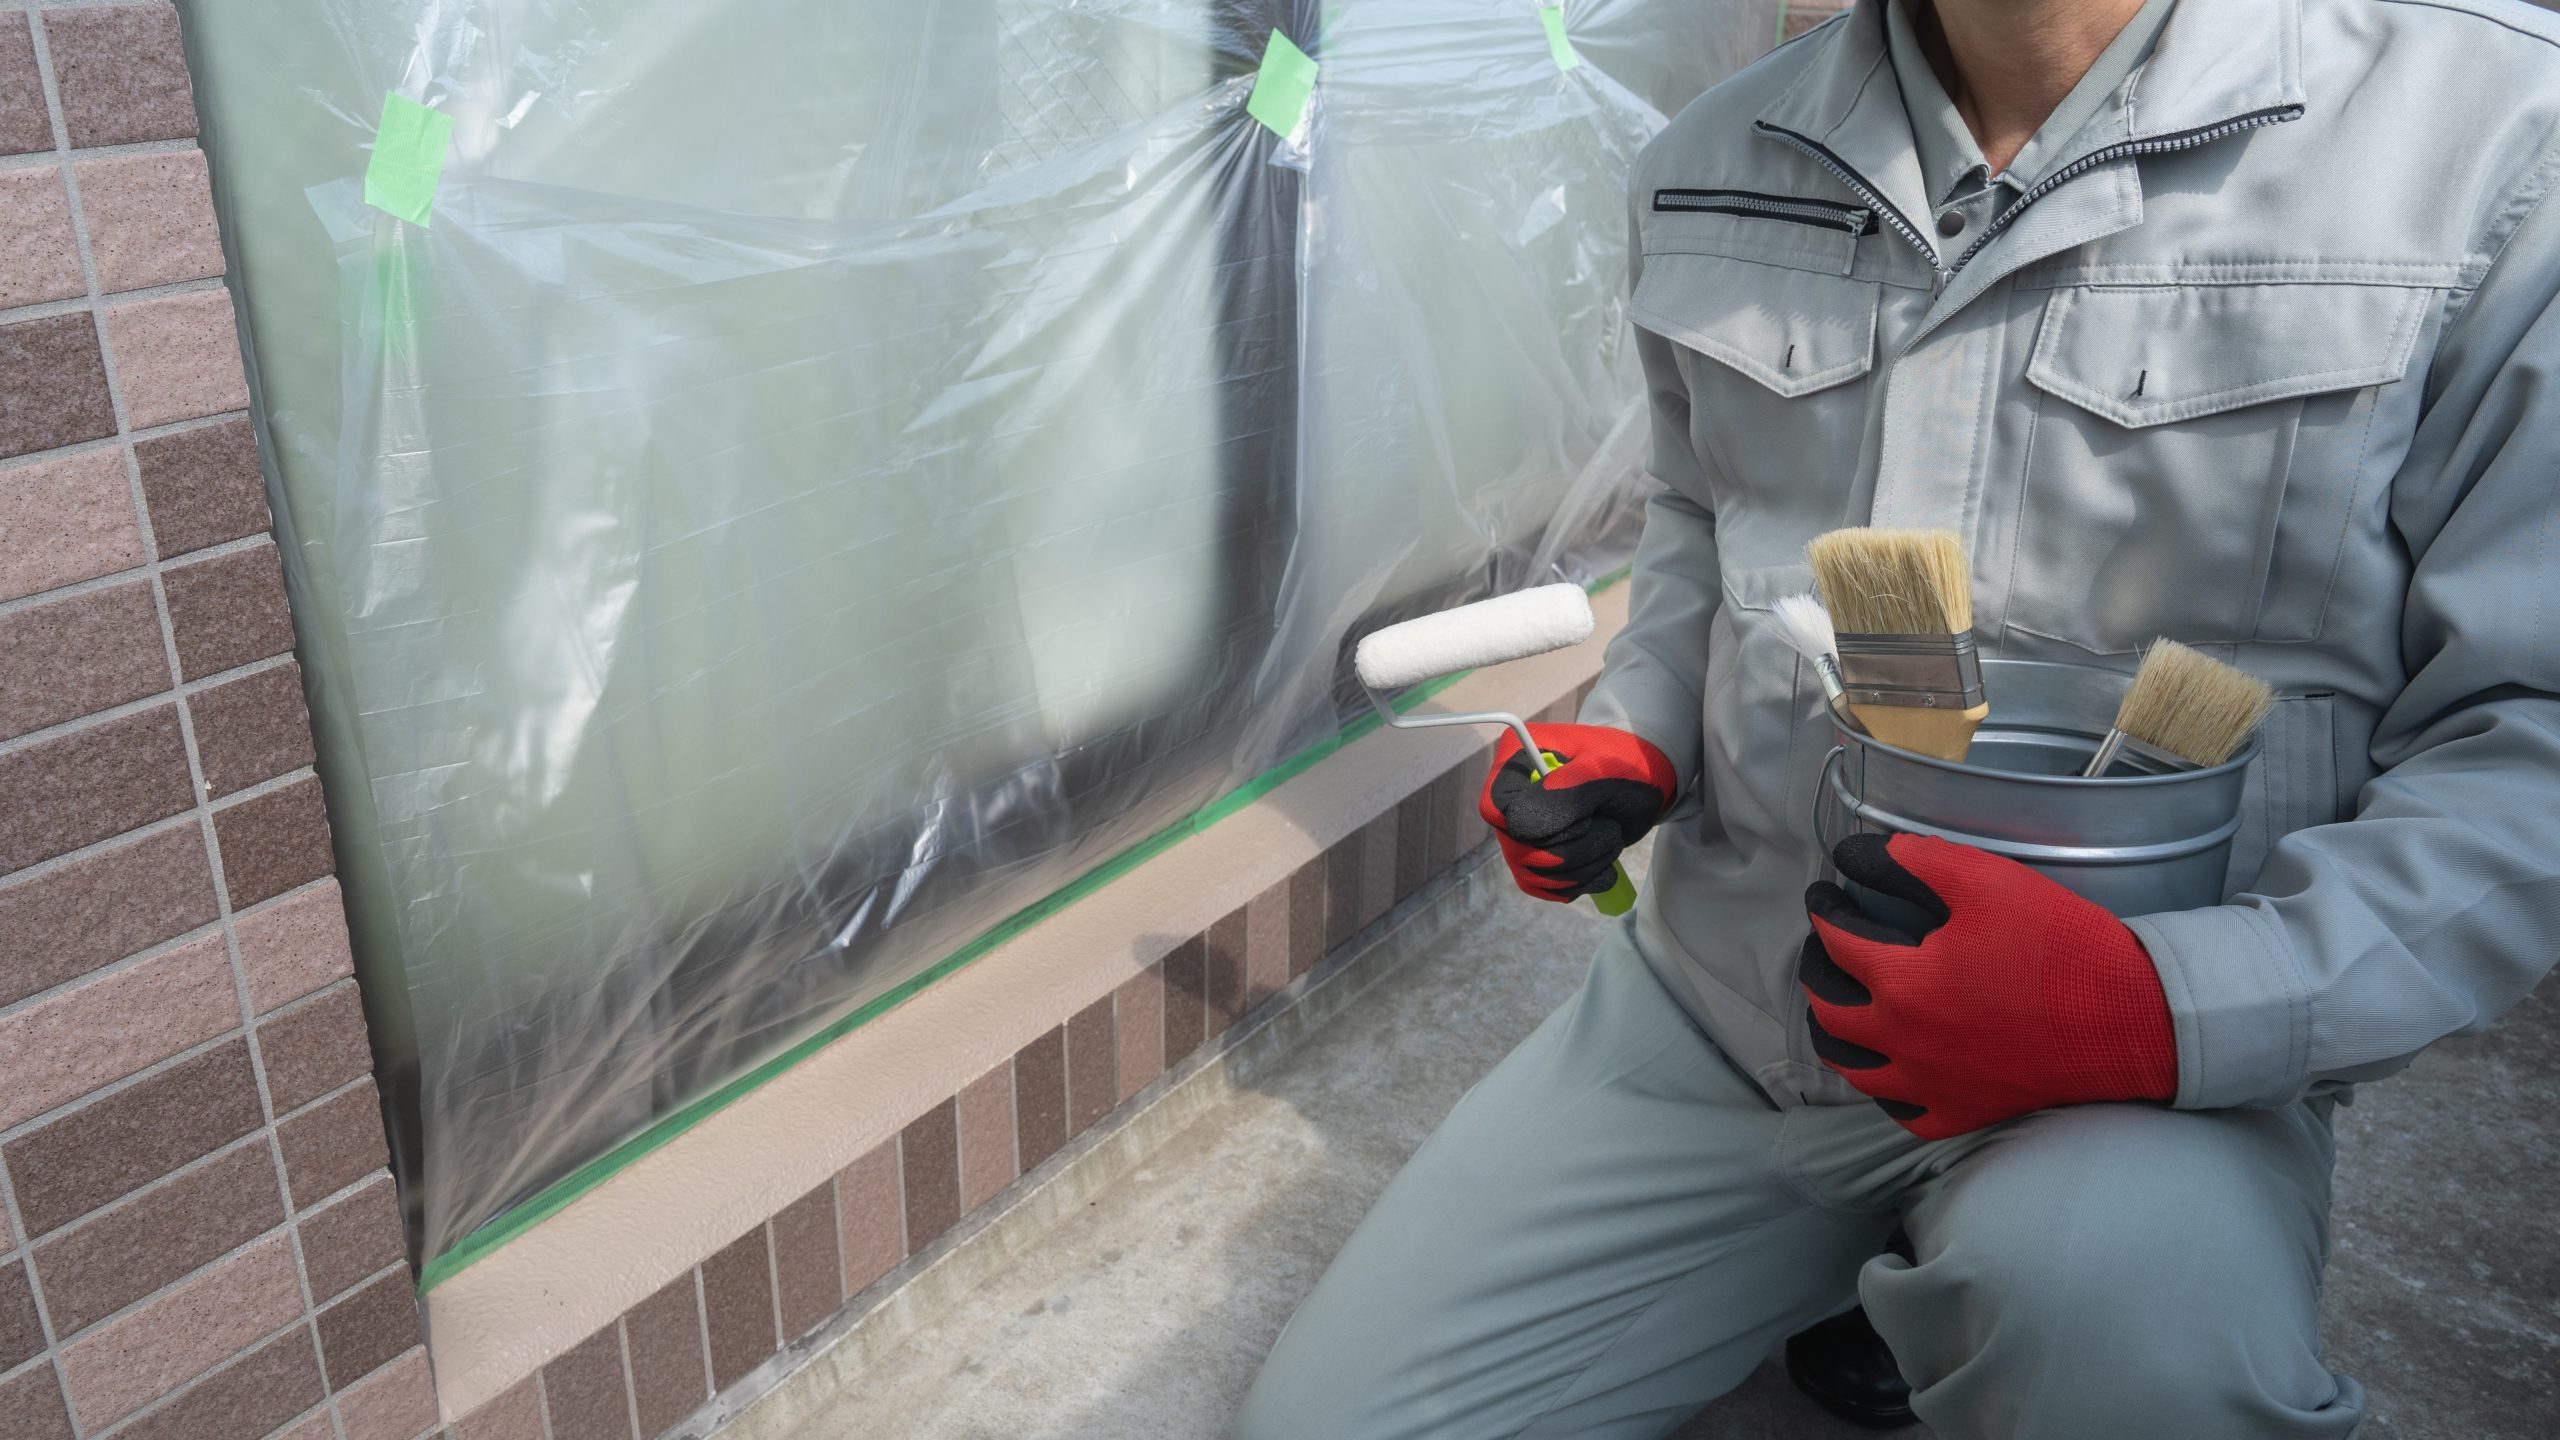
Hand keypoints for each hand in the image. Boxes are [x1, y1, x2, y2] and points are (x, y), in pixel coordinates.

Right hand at [1478, 724, 1676, 902]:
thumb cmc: (1626, 766)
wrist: (1645, 785)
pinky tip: (1602, 860)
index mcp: (1516, 762)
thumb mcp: (1604, 772)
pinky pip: (1547, 889)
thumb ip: (1564, 794)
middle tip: (1608, 822)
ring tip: (1610, 836)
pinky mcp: (1536, 862)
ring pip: (1535, 875)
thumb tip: (1520, 826)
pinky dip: (1584, 881)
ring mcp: (1519, 833)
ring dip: (1586, 864)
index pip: (1494, 808)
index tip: (1584, 815)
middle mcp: (1509, 800)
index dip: (1536, 825)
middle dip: (1577, 847)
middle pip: (1518, 850)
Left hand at [1798, 833, 2176, 1139]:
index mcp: (1902, 983)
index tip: (1823, 894)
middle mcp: (1904, 1042)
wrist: (2132, 1021)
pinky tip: (1886, 1070)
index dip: (1824, 910)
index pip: (1836, 941)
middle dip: (1815, 970)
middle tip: (1822, 948)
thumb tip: (1857, 853)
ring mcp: (1930, 1086)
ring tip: (1837, 1007)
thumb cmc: (2062, 947)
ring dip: (1833, 1034)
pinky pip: (1900, 1113)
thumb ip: (1915, 862)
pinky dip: (1882, 1090)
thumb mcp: (1987, 882)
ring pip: (1853, 1069)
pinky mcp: (1962, 1114)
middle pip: (1828, 1009)